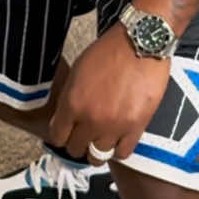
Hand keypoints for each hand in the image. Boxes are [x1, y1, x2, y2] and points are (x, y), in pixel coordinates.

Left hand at [48, 24, 170, 162]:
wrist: (140, 42)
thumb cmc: (109, 51)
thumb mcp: (78, 70)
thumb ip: (70, 97)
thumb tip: (66, 118)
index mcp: (72, 103)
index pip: (58, 137)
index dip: (62, 135)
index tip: (67, 132)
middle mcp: (90, 119)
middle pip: (76, 149)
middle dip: (79, 142)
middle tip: (85, 134)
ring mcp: (114, 126)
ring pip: (98, 156)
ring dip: (98, 149)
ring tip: (103, 138)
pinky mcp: (136, 127)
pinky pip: (123, 153)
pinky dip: (119, 148)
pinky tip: (119, 137)